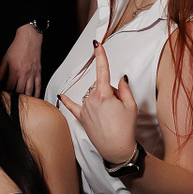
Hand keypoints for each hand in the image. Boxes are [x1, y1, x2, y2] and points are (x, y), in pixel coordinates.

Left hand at [0, 24, 42, 96]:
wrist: (29, 39)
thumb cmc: (18, 47)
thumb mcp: (5, 59)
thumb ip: (1, 72)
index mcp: (15, 70)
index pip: (10, 87)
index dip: (7, 93)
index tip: (5, 95)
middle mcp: (24, 74)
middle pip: (19, 91)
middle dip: (16, 97)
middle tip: (13, 100)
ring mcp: (32, 74)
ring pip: (29, 90)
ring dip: (26, 97)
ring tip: (23, 102)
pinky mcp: (38, 72)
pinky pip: (38, 85)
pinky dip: (37, 93)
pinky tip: (35, 98)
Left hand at [57, 43, 137, 167]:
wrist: (117, 149)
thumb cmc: (125, 129)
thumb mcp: (131, 106)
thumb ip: (124, 89)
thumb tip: (120, 79)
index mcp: (104, 95)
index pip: (103, 70)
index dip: (100, 56)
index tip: (97, 44)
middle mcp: (92, 100)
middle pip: (100, 85)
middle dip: (109, 89)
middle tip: (119, 105)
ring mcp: (85, 109)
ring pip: (91, 94)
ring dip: (100, 97)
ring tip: (110, 113)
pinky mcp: (82, 118)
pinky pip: (73, 107)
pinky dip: (67, 101)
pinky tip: (61, 96)